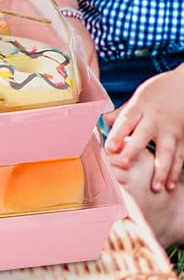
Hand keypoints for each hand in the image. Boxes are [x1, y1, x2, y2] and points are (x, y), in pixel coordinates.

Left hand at [106, 65, 183, 190]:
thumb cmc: (158, 91)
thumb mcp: (138, 96)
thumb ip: (123, 112)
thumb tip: (104, 121)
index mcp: (141, 106)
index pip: (126, 120)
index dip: (116, 133)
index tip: (108, 148)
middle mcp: (156, 118)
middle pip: (144, 135)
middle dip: (134, 150)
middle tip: (124, 164)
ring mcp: (171, 130)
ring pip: (166, 152)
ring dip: (161, 170)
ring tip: (155, 187)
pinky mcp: (183, 138)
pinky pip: (180, 157)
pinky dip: (175, 171)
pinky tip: (170, 184)